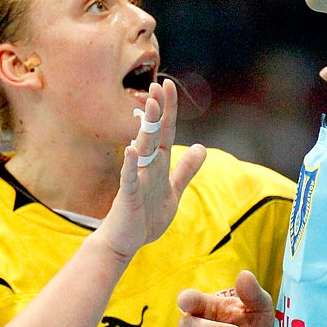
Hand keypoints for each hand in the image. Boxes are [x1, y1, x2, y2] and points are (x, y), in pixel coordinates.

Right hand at [98, 79, 205, 259]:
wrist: (125, 241)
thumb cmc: (146, 216)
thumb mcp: (173, 190)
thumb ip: (186, 169)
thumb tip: (201, 147)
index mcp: (158, 164)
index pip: (165, 131)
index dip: (168, 110)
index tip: (168, 85)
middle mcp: (146, 167)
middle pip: (153, 134)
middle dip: (157, 110)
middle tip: (159, 85)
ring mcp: (136, 180)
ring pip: (143, 150)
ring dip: (147, 128)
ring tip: (150, 106)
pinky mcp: (128, 196)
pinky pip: (130, 178)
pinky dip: (131, 165)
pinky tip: (132, 150)